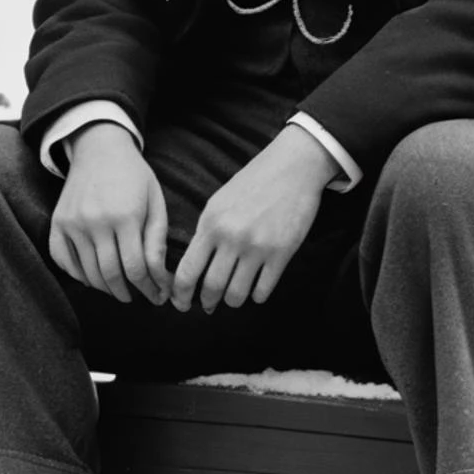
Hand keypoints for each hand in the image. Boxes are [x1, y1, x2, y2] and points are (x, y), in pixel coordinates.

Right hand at [49, 122, 171, 304]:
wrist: (99, 148)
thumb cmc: (134, 176)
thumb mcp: (155, 202)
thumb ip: (157, 241)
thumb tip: (160, 279)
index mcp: (126, 215)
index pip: (135, 268)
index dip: (148, 288)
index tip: (157, 296)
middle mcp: (96, 221)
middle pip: (111, 275)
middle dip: (128, 293)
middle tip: (139, 297)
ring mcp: (73, 223)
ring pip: (88, 273)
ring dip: (106, 288)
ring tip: (120, 290)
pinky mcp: (58, 222)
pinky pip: (63, 261)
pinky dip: (78, 276)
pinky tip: (93, 277)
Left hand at [170, 123, 339, 313]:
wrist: (292, 167)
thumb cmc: (253, 182)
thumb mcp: (219, 202)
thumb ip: (206, 232)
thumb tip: (194, 265)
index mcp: (211, 223)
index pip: (187, 270)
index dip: (180, 294)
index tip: (181, 303)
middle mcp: (232, 238)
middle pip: (212, 287)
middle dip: (207, 302)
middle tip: (208, 306)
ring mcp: (258, 247)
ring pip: (237, 295)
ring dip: (233, 300)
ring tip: (233, 296)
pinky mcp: (282, 253)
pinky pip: (263, 291)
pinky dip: (257, 295)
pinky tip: (256, 289)